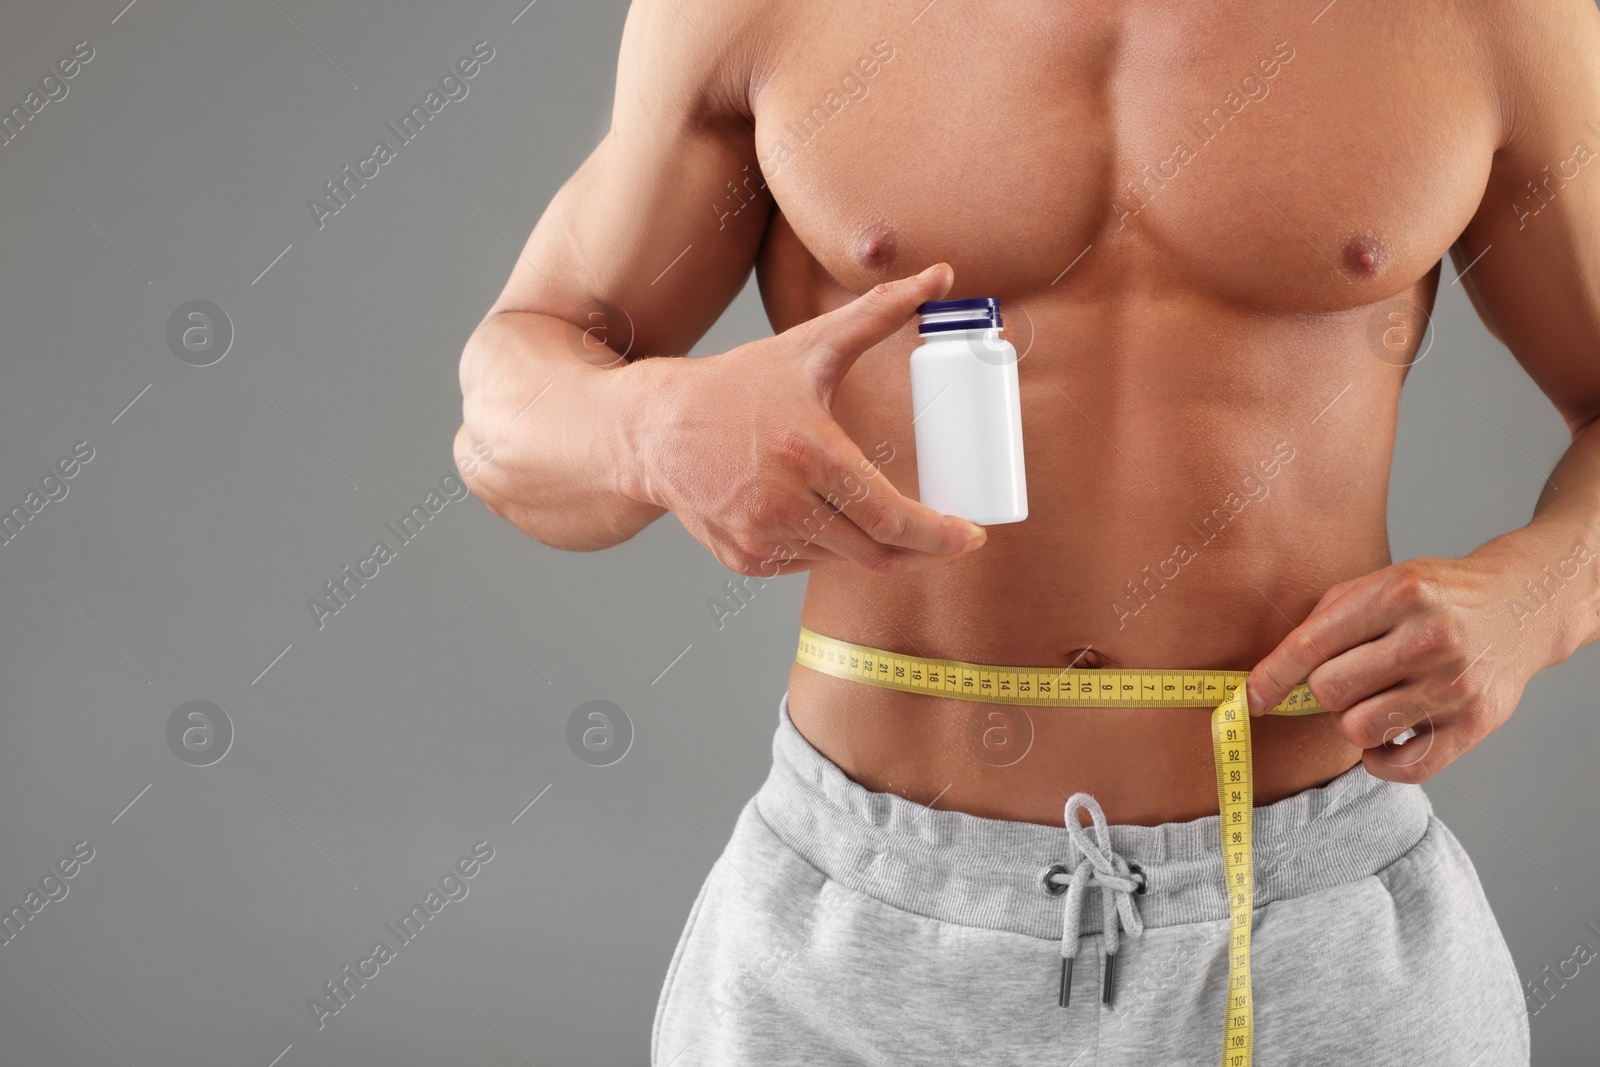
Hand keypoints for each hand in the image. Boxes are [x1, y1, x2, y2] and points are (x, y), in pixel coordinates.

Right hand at [624, 263, 987, 576]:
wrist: (654, 428)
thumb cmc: (736, 387)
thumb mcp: (809, 346)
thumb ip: (880, 313)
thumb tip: (943, 275)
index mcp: (808, 453)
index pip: (889, 516)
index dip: (937, 535)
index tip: (970, 536)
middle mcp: (782, 503)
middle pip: (875, 551)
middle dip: (922, 552)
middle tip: (947, 539)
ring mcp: (759, 537)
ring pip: (844, 562)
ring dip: (873, 548)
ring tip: (885, 520)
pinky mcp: (744, 559)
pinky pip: (806, 567)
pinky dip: (829, 550)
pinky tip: (828, 521)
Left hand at [1244, 542, 1575, 781]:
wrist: (1524, 604)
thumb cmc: (1437, 596)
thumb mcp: (1383, 580)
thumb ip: (1328, 617)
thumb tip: (1272, 671)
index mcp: (1399, 593)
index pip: (1312, 645)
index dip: (1272, 677)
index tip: (1250, 698)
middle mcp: (1430, 638)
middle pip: (1329, 691)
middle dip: (1323, 691)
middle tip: (1346, 679)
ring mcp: (1456, 683)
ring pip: (1359, 729)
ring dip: (1353, 720)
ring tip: (1374, 699)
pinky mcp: (1476, 723)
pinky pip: (1403, 767)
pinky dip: (1381, 759)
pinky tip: (1388, 733)